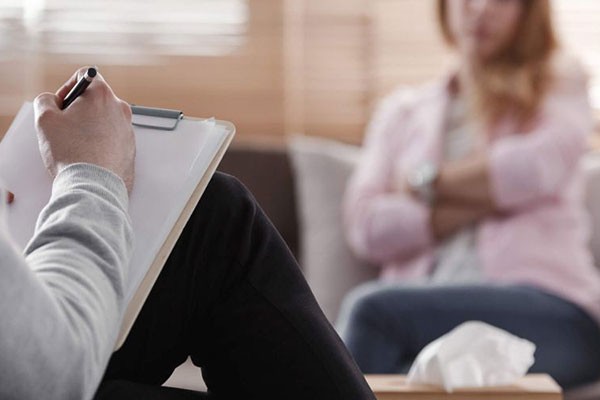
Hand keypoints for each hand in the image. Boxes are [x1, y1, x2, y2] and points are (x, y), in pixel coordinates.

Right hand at [33, 67, 135, 192]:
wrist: (94, 186)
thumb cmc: (73, 154)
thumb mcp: (45, 119)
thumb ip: (46, 100)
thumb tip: (52, 101)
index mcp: (103, 96)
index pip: (86, 76)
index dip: (67, 88)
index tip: (61, 104)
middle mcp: (121, 110)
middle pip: (96, 100)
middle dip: (78, 111)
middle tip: (65, 127)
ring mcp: (129, 130)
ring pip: (104, 121)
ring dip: (89, 128)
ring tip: (76, 146)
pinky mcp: (131, 149)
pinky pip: (112, 140)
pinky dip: (100, 144)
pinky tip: (87, 157)